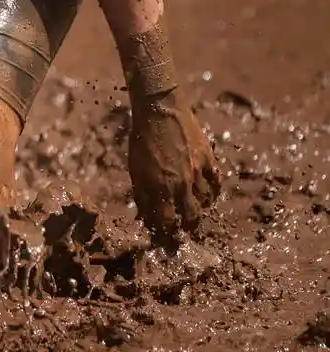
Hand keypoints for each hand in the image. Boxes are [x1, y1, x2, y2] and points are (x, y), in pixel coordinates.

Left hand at [128, 88, 221, 241]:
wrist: (160, 110)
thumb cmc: (142, 141)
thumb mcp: (135, 171)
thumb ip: (142, 196)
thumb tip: (146, 218)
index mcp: (159, 188)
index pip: (167, 223)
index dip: (167, 235)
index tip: (166, 241)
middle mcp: (181, 184)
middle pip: (191, 217)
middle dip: (188, 229)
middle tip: (185, 233)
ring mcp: (198, 172)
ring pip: (206, 202)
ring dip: (201, 211)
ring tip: (195, 214)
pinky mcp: (209, 159)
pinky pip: (217, 183)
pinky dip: (214, 193)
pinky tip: (209, 196)